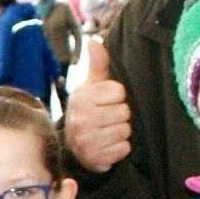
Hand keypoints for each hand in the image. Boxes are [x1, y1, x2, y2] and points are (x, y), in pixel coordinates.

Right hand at [65, 41, 130, 171]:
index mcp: (81, 98)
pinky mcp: (96, 158)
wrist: (74, 146)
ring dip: (121, 133)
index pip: (119, 92)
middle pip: (124, 112)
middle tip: (108, 119)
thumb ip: (97, 64)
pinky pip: (123, 149)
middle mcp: (81, 119)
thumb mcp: (91, 86)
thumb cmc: (89, 110)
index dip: (117, 97)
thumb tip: (94, 40)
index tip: (107, 102)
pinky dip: (120, 149)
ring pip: (125, 131)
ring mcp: (87, 140)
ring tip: (108, 132)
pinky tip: (108, 146)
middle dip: (120, 116)